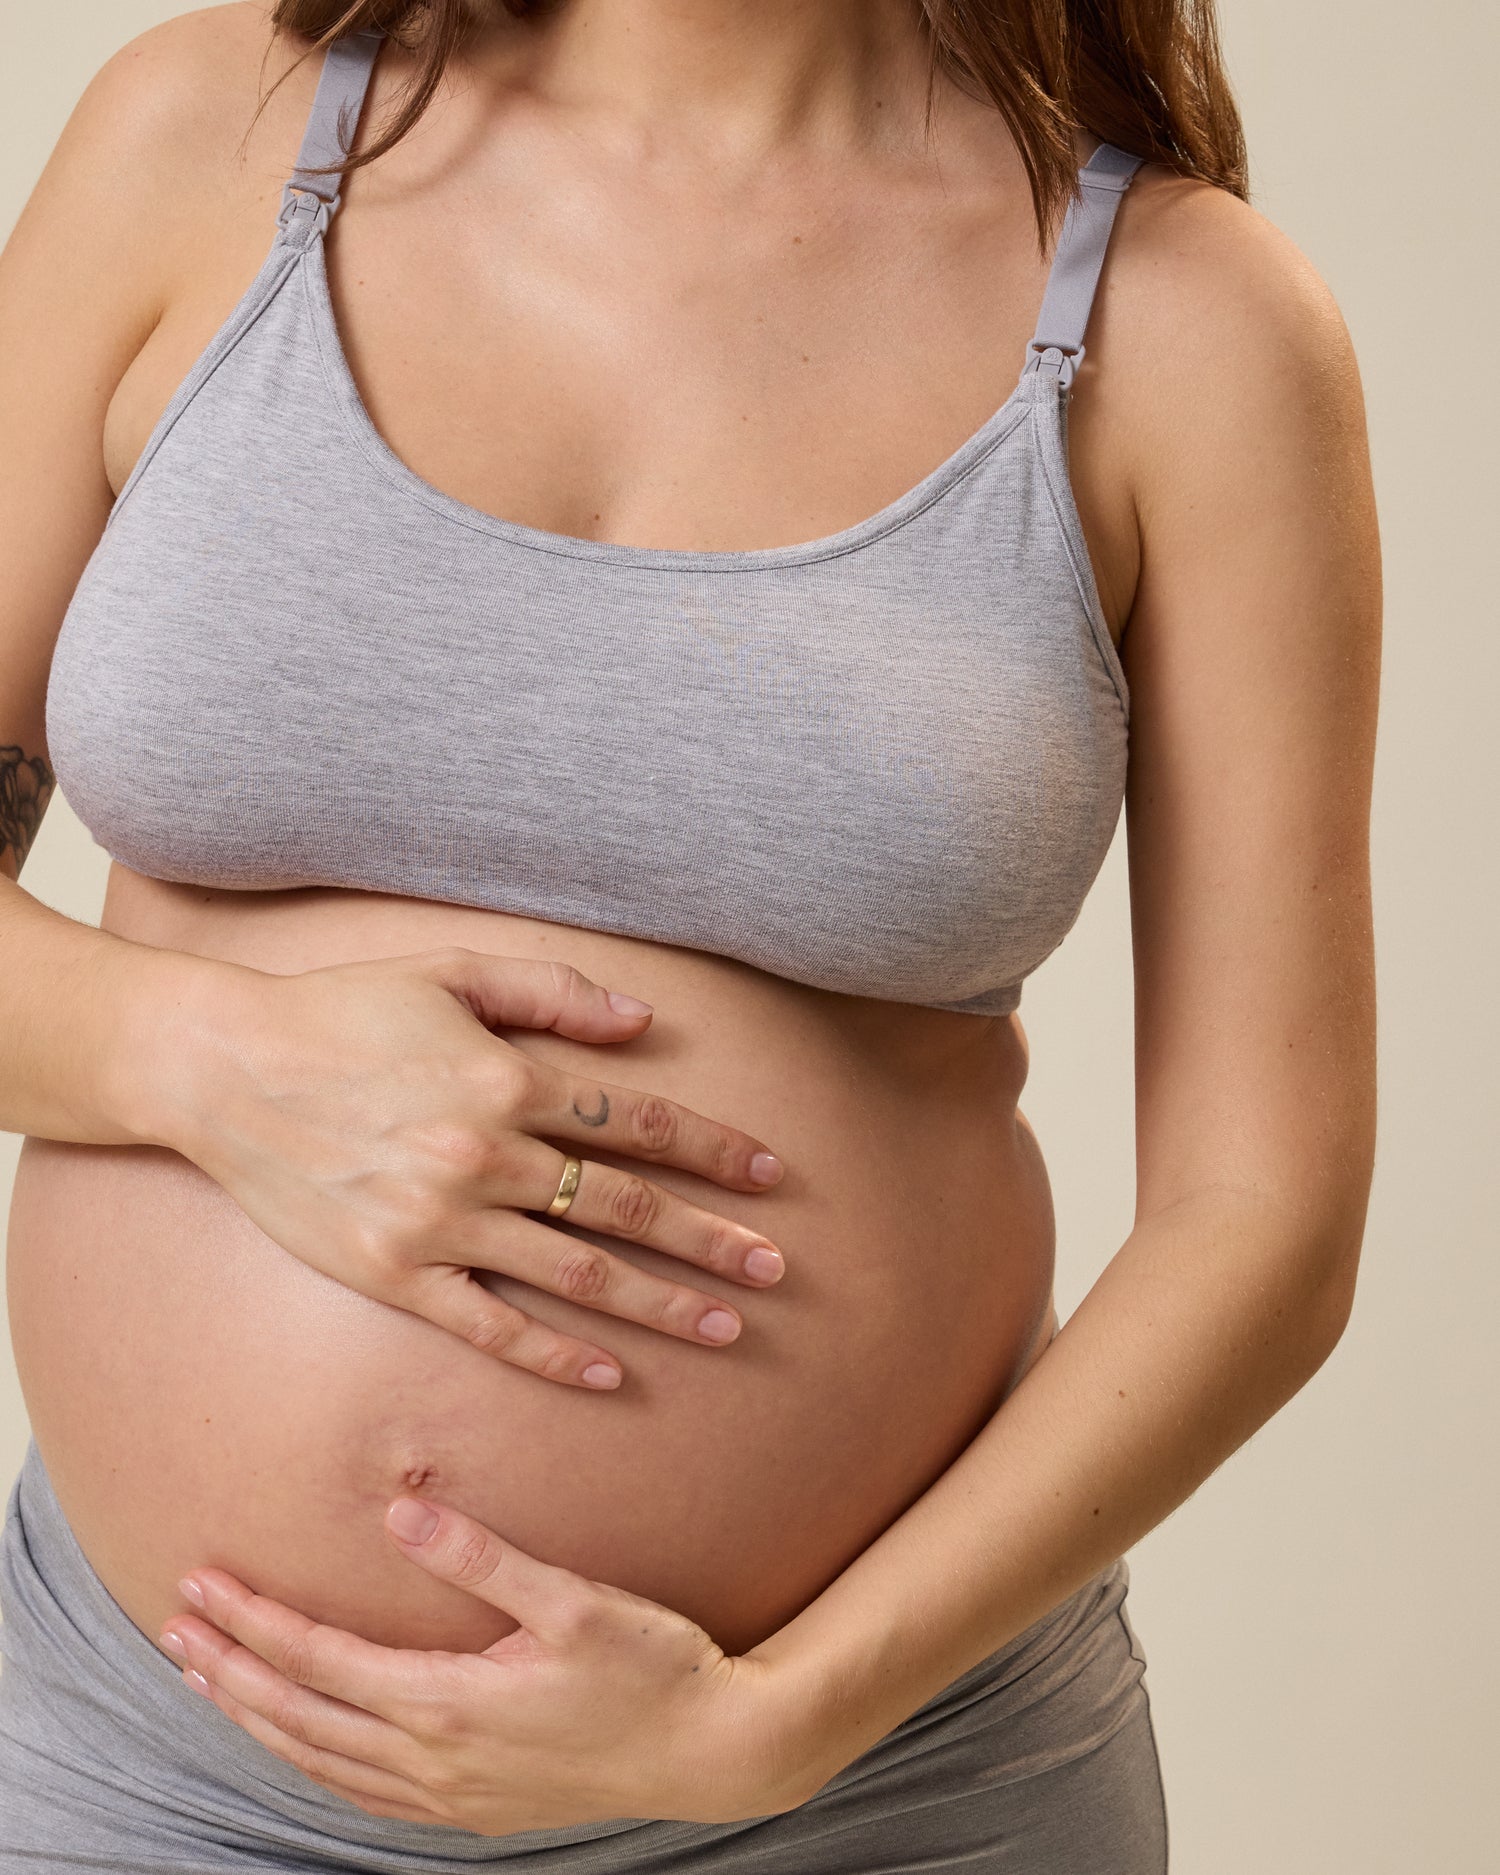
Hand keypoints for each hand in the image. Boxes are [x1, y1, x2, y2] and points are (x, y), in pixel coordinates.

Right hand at [158, 946, 786, 1388]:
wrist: (222, 1070)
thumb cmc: (341, 1010)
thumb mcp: (451, 971)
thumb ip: (552, 992)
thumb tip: (643, 1023)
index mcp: (504, 1078)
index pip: (635, 1120)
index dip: (710, 1148)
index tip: (769, 1175)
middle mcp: (482, 1155)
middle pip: (624, 1205)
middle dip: (710, 1238)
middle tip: (776, 1268)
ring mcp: (438, 1223)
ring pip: (575, 1272)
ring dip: (659, 1304)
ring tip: (728, 1328)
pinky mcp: (392, 1274)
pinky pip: (488, 1325)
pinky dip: (551, 1354)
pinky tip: (607, 1372)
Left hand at [158, 1492, 819, 1834]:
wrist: (714, 1751)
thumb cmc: (651, 1667)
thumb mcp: (574, 1600)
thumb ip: (484, 1557)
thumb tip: (401, 1512)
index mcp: (449, 1703)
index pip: (319, 1659)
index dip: (253, 1621)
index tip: (203, 1584)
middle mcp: (435, 1761)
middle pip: (300, 1716)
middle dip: (229, 1670)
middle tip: (175, 1627)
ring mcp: (453, 1796)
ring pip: (323, 1762)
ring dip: (260, 1718)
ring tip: (212, 1680)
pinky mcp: (478, 1810)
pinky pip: (365, 1794)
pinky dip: (314, 1763)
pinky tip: (306, 1744)